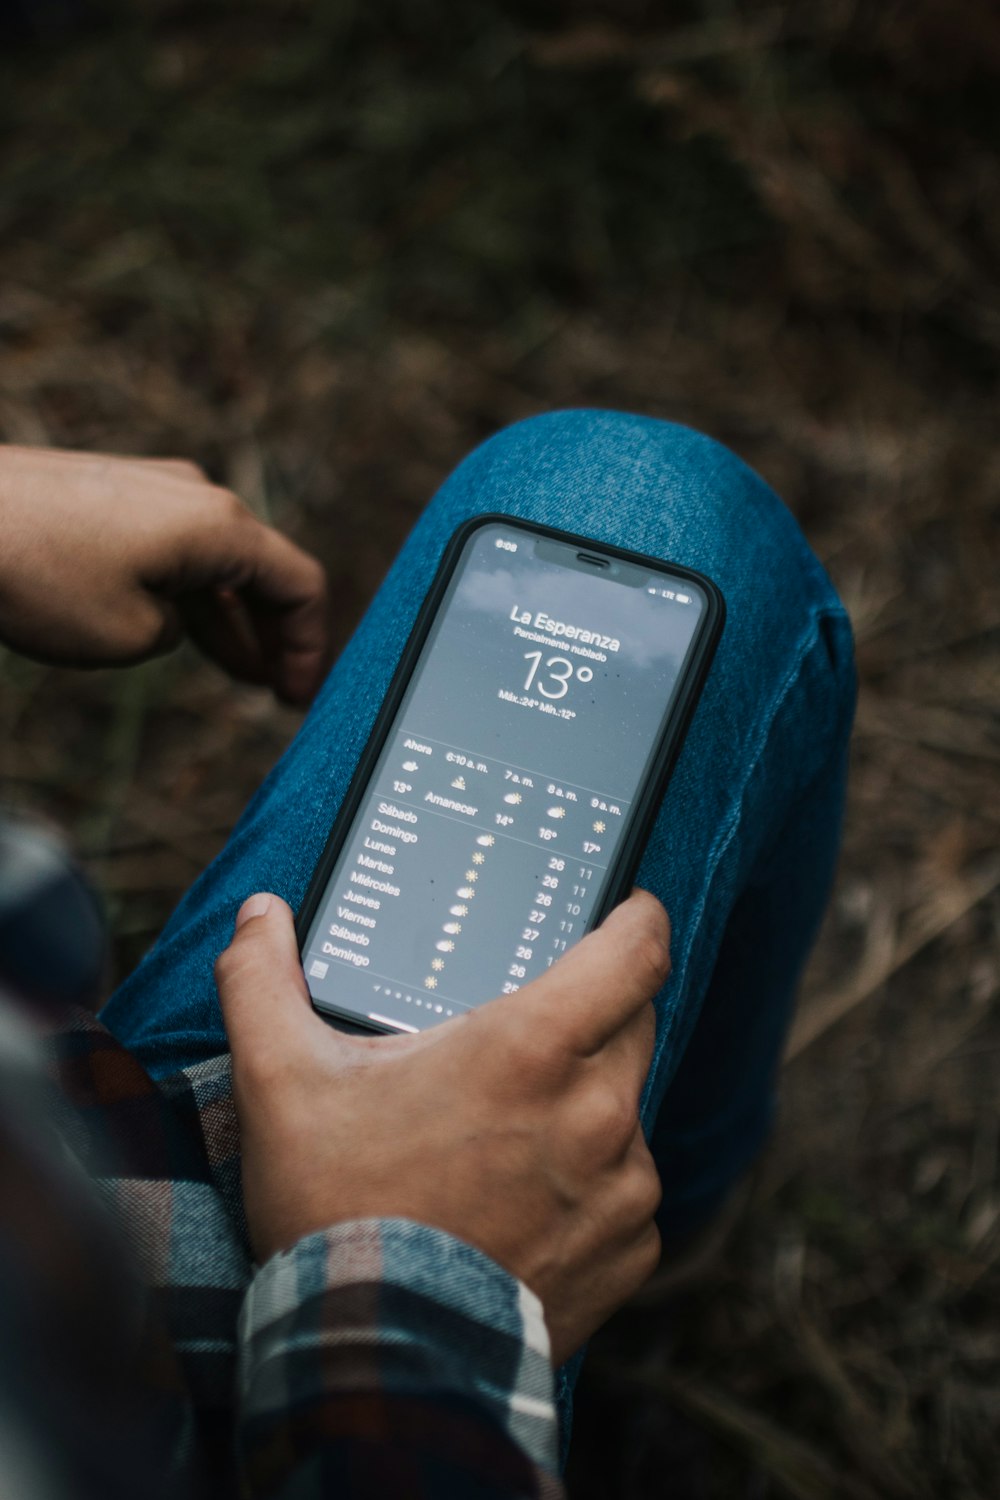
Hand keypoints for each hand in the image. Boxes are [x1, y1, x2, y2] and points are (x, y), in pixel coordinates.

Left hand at [0, 445, 328, 704]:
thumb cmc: (38, 572)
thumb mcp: (132, 637)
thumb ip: (178, 634)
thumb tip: (170, 619)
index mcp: (220, 528)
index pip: (299, 585)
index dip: (310, 647)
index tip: (298, 695)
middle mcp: (197, 496)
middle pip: (261, 571)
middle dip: (273, 636)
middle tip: (277, 689)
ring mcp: (153, 489)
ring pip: (214, 561)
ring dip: (229, 619)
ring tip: (238, 672)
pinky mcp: (112, 493)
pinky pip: (174, 548)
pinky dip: (188, 593)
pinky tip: (180, 631)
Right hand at [216, 889, 667, 1364]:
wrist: (376, 1363)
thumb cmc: (334, 1209)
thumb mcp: (279, 1083)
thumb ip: (263, 981)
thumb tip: (259, 914)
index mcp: (531, 1048)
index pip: (636, 952)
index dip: (637, 920)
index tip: (626, 913)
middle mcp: (596, 1111)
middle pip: (632, 1023)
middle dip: (592, 1015)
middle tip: (524, 1037)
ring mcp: (621, 1188)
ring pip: (626, 1109)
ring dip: (584, 1107)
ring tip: (502, 1138)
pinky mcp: (629, 1252)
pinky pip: (626, 1191)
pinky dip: (589, 1186)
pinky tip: (521, 1205)